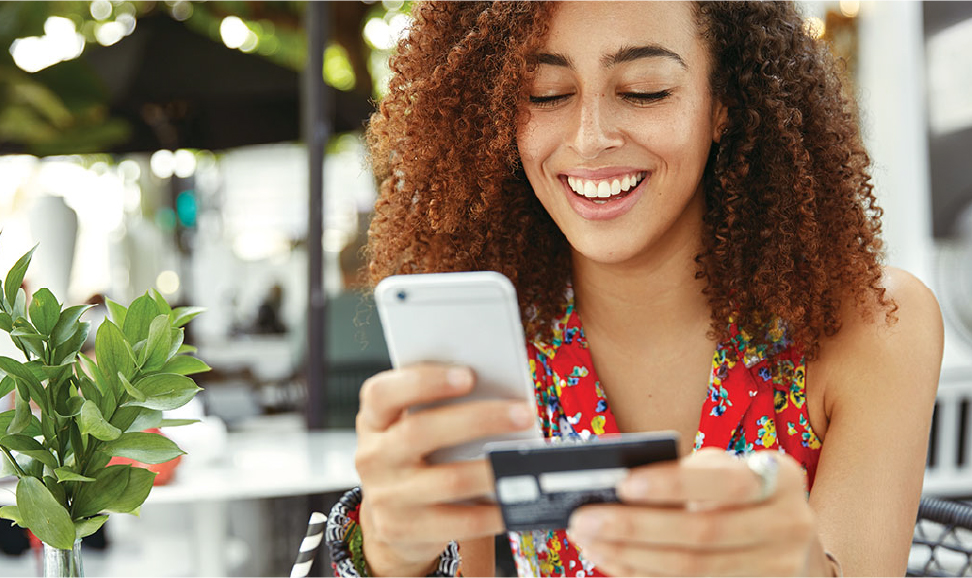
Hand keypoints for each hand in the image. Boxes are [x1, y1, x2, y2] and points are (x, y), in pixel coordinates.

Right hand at [354, 363, 535, 575]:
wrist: (394, 519)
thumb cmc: (415, 457)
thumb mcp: (412, 427)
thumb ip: (441, 408)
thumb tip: (500, 397)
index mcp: (374, 420)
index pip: (383, 393)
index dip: (424, 382)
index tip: (468, 375)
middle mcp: (373, 456)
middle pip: (421, 432)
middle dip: (478, 419)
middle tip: (522, 414)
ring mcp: (386, 497)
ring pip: (448, 480)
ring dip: (492, 469)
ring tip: (523, 460)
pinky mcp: (404, 530)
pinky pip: (458, 522)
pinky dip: (492, 512)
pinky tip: (513, 500)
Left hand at [567, 449, 830, 575]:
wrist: (787, 535)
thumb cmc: (738, 489)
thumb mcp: (726, 469)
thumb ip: (688, 474)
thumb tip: (617, 491)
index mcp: (782, 480)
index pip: (725, 481)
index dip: (674, 484)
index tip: (623, 483)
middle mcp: (789, 527)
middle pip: (702, 534)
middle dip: (636, 527)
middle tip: (584, 519)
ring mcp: (778, 569)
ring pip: (693, 570)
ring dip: (631, 557)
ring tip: (589, 542)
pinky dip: (644, 575)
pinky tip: (614, 561)